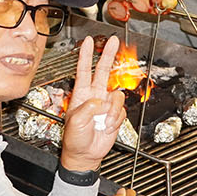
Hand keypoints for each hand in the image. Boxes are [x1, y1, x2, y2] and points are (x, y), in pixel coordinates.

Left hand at [60, 36, 124, 168]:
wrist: (85, 154)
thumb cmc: (75, 138)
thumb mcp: (76, 121)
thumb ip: (88, 108)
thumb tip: (101, 101)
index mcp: (81, 94)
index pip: (84, 70)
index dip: (86, 55)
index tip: (89, 41)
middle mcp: (94, 96)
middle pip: (103, 71)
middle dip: (108, 55)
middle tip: (114, 41)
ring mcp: (106, 105)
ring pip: (117, 96)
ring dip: (112, 110)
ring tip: (104, 122)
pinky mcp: (115, 115)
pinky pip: (121, 111)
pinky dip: (115, 120)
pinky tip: (107, 127)